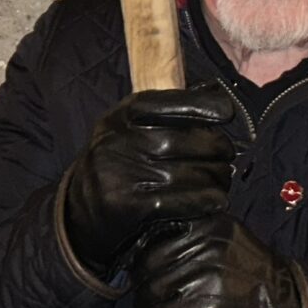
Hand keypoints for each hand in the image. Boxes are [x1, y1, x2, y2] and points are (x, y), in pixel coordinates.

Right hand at [60, 84, 237, 278]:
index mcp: (120, 116)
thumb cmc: (120, 164)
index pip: (166, 103)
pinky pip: (179, 201)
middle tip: (228, 156)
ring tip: (224, 179)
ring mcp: (121, 174)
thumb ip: (166, 114)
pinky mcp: (127, 206)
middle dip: (216, 148)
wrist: (80, 213)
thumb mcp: (129, 131)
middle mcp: (118, 141)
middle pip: (184, 140)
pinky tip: (217, 201)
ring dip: (216, 177)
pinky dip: (205, 201)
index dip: (200, 106)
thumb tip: (216, 95)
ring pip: (186, 172)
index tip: (226, 113)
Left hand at [133, 217, 304, 307]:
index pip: (156, 235)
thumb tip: (147, 249)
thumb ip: (194, 239)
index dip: (147, 257)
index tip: (150, 272)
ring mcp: (204, 276)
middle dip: (145, 286)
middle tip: (153, 303)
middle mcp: (206, 244)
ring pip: (150, 292)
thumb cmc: (255, 282)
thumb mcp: (229, 243)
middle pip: (148, 264)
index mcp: (210, 224)